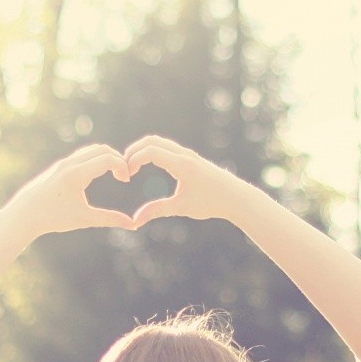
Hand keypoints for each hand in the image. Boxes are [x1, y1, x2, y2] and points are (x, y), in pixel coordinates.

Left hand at [7, 144, 137, 236]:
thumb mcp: (84, 219)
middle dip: (117, 159)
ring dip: (106, 157)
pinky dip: (95, 158)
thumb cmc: (53, 218)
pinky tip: (98, 174)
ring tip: (114, 173)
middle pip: (102, 149)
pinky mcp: (59, 165)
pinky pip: (82, 155)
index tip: (125, 180)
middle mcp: (70, 163)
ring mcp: (63, 163)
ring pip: (91, 150)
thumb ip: (109, 219)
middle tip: (123, 175)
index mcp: (77, 174)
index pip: (108, 158)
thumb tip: (132, 224)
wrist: (24, 214)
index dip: (122, 166)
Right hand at [121, 135, 248, 226]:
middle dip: (134, 151)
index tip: (127, 175)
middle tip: (124, 167)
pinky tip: (147, 166)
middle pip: (152, 140)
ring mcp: (188, 154)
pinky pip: (166, 147)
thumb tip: (135, 221)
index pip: (151, 151)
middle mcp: (184, 155)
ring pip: (159, 142)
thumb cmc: (211, 203)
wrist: (236, 197)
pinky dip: (152, 152)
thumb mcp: (182, 207)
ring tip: (132, 167)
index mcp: (182, 165)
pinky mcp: (190, 157)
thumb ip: (157, 211)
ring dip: (143, 150)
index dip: (133, 160)